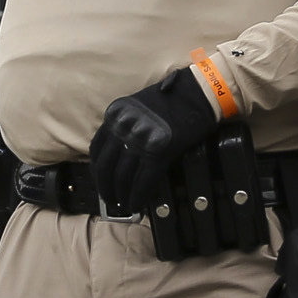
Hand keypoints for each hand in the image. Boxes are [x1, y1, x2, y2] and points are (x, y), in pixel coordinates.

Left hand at [87, 68, 222, 216]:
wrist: (200, 92)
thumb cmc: (173, 98)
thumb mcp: (138, 107)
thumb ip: (125, 126)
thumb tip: (120, 155)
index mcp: (115, 114)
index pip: (97, 149)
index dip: (97, 170)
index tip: (101, 181)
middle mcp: (123, 127)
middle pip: (106, 166)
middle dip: (106, 188)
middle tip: (110, 199)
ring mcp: (140, 140)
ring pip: (123, 177)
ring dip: (121, 195)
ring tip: (124, 205)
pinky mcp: (159, 151)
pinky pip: (143, 181)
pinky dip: (138, 196)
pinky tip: (137, 205)